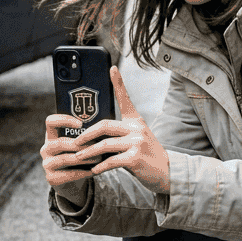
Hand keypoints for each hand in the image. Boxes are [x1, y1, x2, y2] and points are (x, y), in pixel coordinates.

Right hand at [41, 112, 94, 205]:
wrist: (71, 182)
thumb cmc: (78, 158)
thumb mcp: (78, 146)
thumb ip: (84, 138)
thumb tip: (104, 130)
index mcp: (52, 136)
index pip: (50, 121)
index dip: (63, 120)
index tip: (80, 124)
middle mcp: (46, 148)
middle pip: (60, 143)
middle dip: (80, 145)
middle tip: (97, 145)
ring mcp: (47, 164)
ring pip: (65, 159)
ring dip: (84, 159)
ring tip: (98, 158)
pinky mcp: (51, 178)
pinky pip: (68, 174)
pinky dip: (83, 172)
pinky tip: (93, 171)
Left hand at [74, 66, 170, 195]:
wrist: (166, 172)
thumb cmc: (146, 155)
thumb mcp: (136, 139)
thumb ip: (120, 135)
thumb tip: (95, 136)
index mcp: (135, 121)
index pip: (125, 99)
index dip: (118, 83)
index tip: (112, 68)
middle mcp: (137, 128)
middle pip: (105, 126)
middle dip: (86, 135)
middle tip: (75, 142)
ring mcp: (137, 142)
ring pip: (105, 144)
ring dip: (89, 153)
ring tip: (78, 158)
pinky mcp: (136, 157)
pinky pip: (112, 160)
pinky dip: (100, 166)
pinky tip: (94, 170)